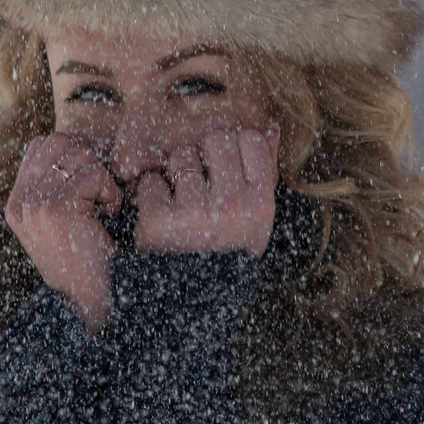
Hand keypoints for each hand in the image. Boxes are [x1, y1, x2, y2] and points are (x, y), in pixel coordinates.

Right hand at [6, 134, 119, 331]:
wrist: (91, 298)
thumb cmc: (84, 261)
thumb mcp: (55, 224)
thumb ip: (50, 189)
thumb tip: (70, 147)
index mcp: (16, 204)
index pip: (39, 146)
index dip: (70, 153)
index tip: (85, 182)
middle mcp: (21, 202)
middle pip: (58, 143)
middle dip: (86, 160)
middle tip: (96, 190)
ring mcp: (35, 205)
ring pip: (79, 156)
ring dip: (101, 177)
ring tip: (103, 205)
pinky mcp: (57, 208)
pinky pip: (93, 175)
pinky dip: (109, 191)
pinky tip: (109, 211)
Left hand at [134, 122, 279, 257]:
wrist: (192, 297)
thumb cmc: (227, 248)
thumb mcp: (255, 217)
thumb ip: (265, 170)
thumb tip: (271, 126)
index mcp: (261, 204)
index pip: (250, 140)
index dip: (235, 146)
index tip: (226, 165)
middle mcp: (232, 208)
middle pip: (216, 139)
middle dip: (205, 154)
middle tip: (202, 181)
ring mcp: (195, 214)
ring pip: (181, 155)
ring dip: (177, 173)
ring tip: (182, 202)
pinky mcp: (159, 221)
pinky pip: (151, 180)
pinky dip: (152, 194)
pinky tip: (163, 214)